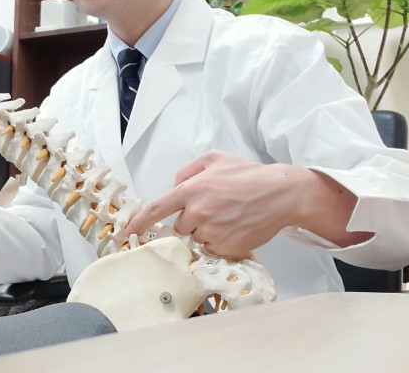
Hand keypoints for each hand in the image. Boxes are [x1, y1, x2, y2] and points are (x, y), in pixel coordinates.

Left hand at [126, 150, 305, 259]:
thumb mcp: (215, 159)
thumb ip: (188, 170)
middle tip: (215, 206)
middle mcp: (199, 212)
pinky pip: (214, 249)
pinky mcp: (227, 248)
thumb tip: (174, 186)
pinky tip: (236, 226)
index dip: (140, 221)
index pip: (158, 208)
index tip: (128, 231)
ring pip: (198, 238)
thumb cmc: (248, 174)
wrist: (281, 194)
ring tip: (230, 215)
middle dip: (193, 218)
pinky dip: (221, 241)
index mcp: (192, 189)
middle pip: (181, 226)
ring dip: (208, 230)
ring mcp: (213, 232)